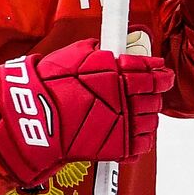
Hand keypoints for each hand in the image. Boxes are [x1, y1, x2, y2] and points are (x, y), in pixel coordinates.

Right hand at [0, 38, 170, 185]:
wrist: (33, 119)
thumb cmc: (47, 87)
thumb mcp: (70, 56)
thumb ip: (94, 51)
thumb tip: (104, 47)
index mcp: (118, 75)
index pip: (152, 72)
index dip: (159, 71)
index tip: (160, 70)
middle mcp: (126, 100)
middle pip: (155, 97)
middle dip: (153, 93)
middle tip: (144, 91)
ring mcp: (125, 125)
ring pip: (151, 120)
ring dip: (146, 115)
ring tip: (133, 112)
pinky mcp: (120, 147)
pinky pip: (143, 143)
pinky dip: (140, 137)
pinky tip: (128, 130)